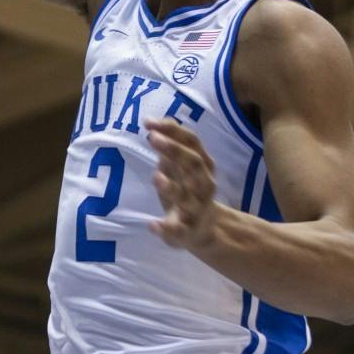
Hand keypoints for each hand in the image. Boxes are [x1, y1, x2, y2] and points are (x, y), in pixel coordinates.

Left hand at [147, 118, 218, 249]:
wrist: (204, 229)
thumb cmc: (189, 188)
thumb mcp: (181, 164)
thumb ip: (171, 143)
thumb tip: (152, 121)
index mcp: (203, 166)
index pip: (192, 142)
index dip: (173, 131)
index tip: (149, 123)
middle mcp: (203, 185)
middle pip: (195, 165)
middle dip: (176, 151)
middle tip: (153, 139)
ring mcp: (196, 209)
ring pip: (188, 198)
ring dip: (172, 187)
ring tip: (157, 177)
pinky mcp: (186, 232)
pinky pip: (179, 231)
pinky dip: (166, 228)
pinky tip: (152, 224)